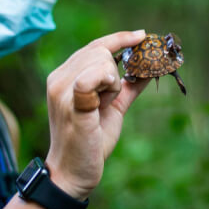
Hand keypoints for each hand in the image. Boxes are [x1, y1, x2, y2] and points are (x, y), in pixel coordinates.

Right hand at [44, 30, 149, 199]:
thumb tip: (149, 68)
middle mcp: (59, 78)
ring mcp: (62, 89)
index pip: (94, 45)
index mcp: (65, 76)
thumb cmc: (90, 142)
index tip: (141, 35)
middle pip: (100, 50)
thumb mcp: (113, 108)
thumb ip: (127, 87)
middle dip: (115, 71)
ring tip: (101, 106)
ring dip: (111, 82)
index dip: (120, 38)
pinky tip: (103, 102)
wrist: (73, 173)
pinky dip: (107, 84)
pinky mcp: (71, 102)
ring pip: (101, 59)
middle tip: (107, 100)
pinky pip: (94, 75)